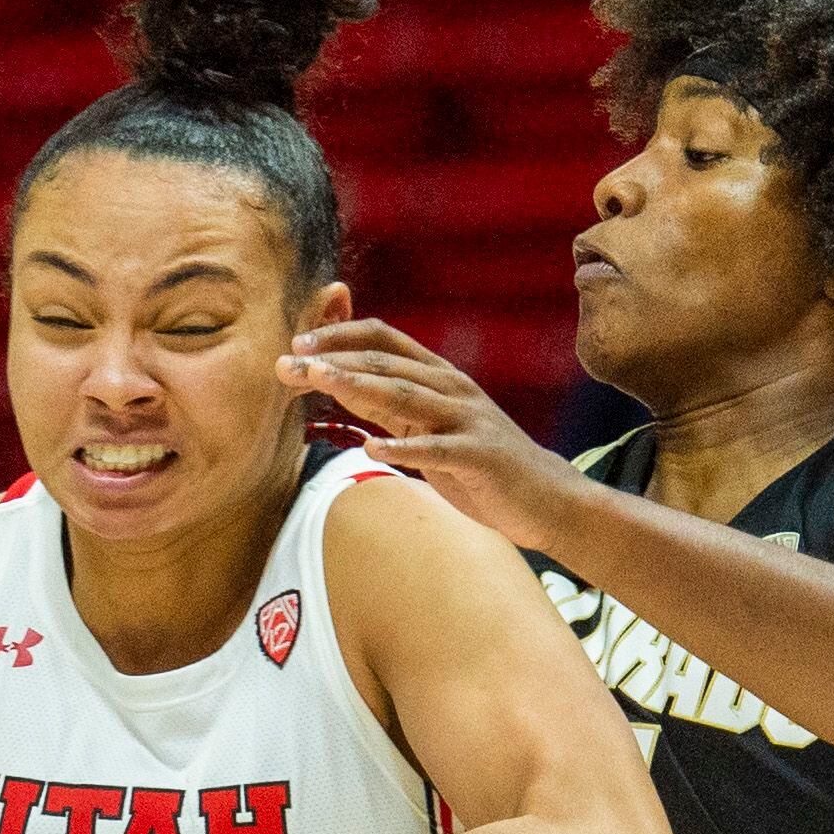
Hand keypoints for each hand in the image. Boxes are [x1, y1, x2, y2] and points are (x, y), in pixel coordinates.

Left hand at [276, 322, 575, 544]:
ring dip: (360, 386)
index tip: (298, 343)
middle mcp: (452, 388)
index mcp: (439, 376)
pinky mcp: (478, 456)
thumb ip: (393, 406)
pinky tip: (371, 449)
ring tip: (319, 381)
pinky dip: (404, 448)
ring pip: (406, 395)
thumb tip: (341, 386)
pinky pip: (436, 450)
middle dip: (334, 359)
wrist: (544, 498)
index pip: (384, 339)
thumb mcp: (431, 428)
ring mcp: (467, 420)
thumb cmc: (480, 465)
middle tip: (289, 362)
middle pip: (386, 363)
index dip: (340, 335)